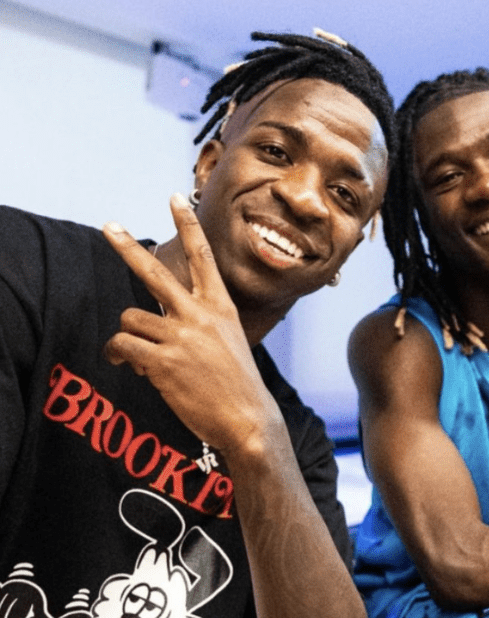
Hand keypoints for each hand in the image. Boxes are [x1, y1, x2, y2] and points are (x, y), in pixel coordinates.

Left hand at [103, 194, 278, 457]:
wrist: (248, 419)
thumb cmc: (237, 385)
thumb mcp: (228, 342)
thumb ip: (196, 325)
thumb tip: (154, 328)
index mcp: (220, 306)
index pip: (202, 256)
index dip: (187, 224)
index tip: (174, 198)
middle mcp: (200, 315)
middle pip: (155, 273)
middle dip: (128, 248)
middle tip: (110, 226)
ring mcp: (181, 337)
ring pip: (130, 319)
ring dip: (127, 338)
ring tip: (137, 356)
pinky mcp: (163, 362)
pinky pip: (122, 346)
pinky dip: (119, 356)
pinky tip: (131, 367)